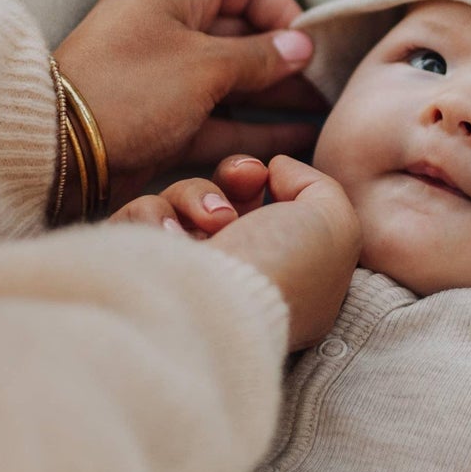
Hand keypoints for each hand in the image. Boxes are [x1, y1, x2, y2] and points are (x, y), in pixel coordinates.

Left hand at [53, 0, 322, 211]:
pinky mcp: (166, 114)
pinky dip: (254, 124)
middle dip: (289, 59)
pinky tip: (296, 139)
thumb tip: (299, 48)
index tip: (308, 48)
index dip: (285, 8)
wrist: (56, 150)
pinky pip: (221, 112)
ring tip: (323, 117)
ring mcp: (169, 69)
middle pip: (247, 28)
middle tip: (330, 88)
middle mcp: (174, 19)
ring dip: (278, 95)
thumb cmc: (128, 92)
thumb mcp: (204, 68)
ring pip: (237, 75)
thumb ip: (259, 57)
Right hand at [115, 154, 359, 351]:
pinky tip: (171, 239)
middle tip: (233, 191)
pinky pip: (136, 216)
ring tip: (209, 226)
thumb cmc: (285, 267)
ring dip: (193, 198)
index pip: (260, 206)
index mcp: (278, 270)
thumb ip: (317, 185)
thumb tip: (276, 169)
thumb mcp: (335, 224)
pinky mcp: (139, 266)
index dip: (258, 177)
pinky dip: (153, 216)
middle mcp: (230, 271)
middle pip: (219, 193)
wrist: (224, 303)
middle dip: (227, 179)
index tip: (262, 174)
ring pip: (177, 198)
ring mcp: (182, 270)